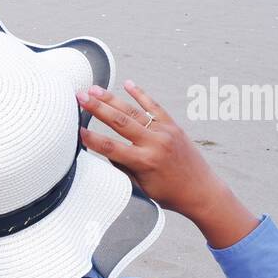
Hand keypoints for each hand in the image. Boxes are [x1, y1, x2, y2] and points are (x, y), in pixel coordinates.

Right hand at [78, 80, 258, 249]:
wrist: (201, 190)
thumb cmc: (169, 194)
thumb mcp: (141, 187)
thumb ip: (122, 167)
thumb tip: (105, 151)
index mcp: (144, 162)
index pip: (110, 148)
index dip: (91, 139)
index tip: (75, 130)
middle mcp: (154, 144)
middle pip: (119, 122)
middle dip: (97, 108)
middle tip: (79, 96)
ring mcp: (164, 132)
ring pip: (133, 111)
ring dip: (111, 99)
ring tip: (93, 89)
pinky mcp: (172, 126)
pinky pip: (154, 107)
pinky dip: (140, 94)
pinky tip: (127, 84)